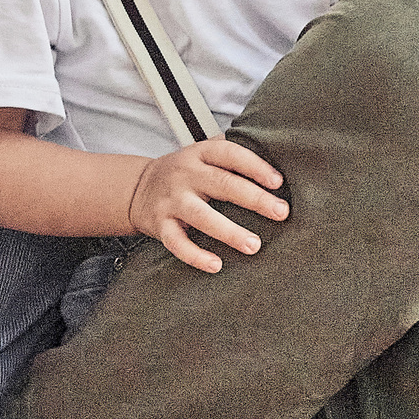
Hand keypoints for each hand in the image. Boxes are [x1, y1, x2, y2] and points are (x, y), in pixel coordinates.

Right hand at [127, 138, 287, 273]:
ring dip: (229, 232)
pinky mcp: (160, 224)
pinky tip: (216, 265)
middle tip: (281, 213)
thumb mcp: (203, 154)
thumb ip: (232, 156)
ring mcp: (171, 200)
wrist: (136, 187)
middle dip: (254, 199)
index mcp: (200, 154)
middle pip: (222, 184)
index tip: (278, 182)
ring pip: (201, 216)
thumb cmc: (185, 173)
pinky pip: (177, 242)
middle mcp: (185, 174)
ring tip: (254, 245)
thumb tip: (279, 168)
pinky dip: (195, 256)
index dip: (255, 166)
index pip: (230, 154)